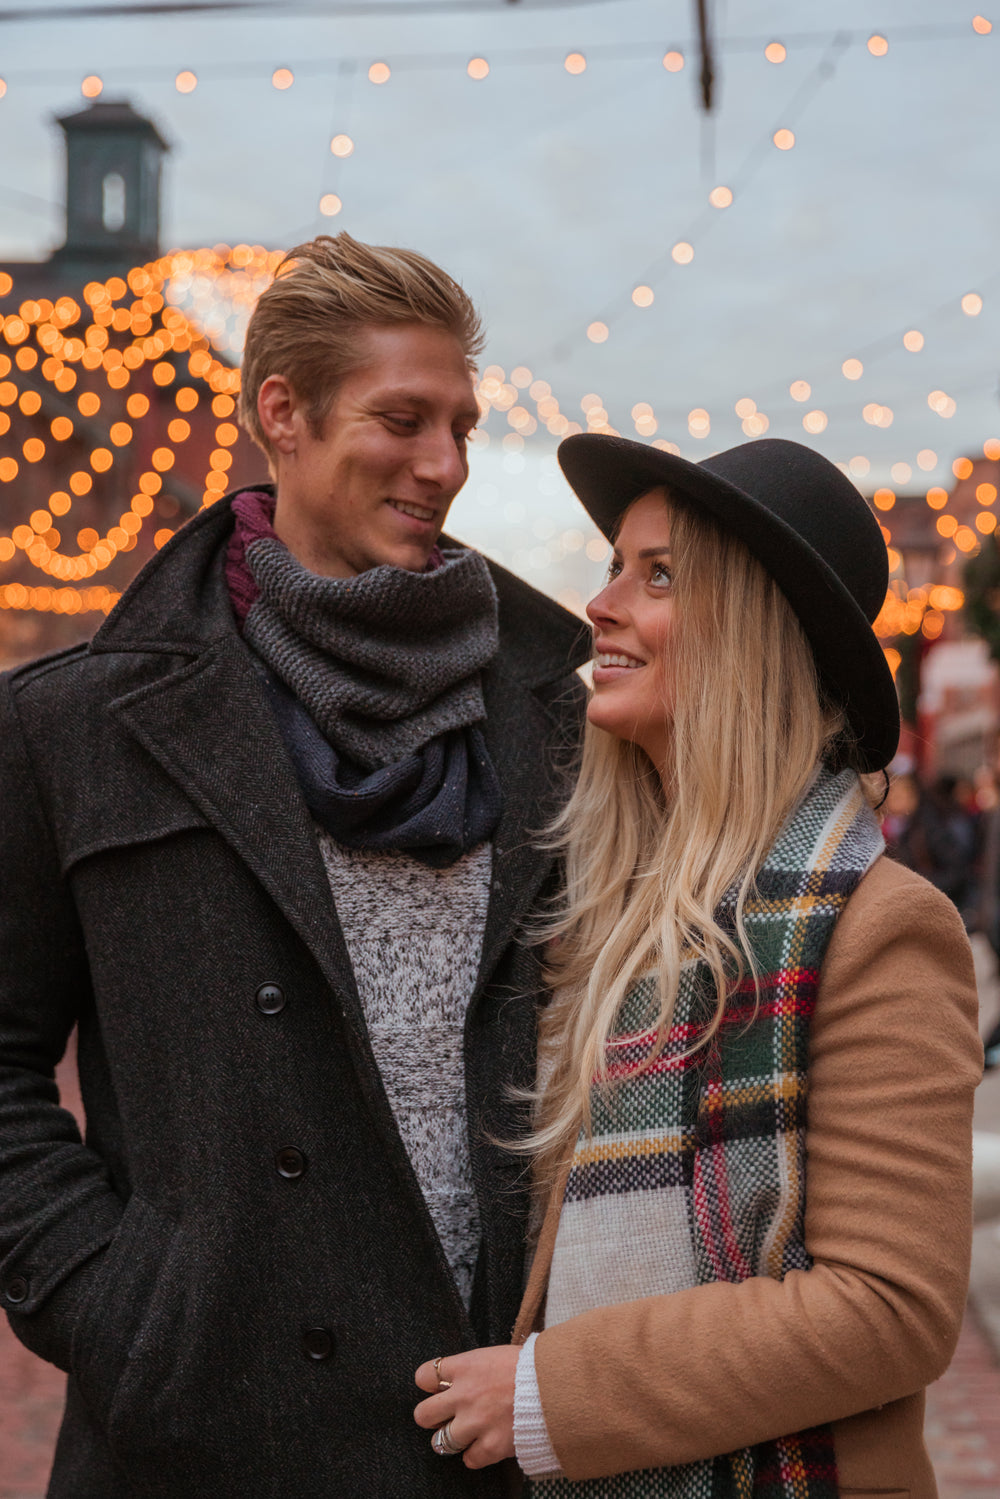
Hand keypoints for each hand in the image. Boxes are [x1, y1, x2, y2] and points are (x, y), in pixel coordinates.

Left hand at [414, 1344, 519, 1469]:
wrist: (557, 1385)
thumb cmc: (531, 1365)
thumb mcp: (495, 1355)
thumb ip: (473, 1368)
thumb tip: (458, 1377)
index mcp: (465, 1367)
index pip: (424, 1376)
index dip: (429, 1384)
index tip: (438, 1387)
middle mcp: (464, 1396)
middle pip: (423, 1415)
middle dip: (432, 1417)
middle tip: (444, 1417)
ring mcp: (476, 1423)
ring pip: (441, 1442)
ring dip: (450, 1440)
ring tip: (463, 1435)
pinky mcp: (490, 1446)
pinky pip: (469, 1460)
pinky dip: (476, 1455)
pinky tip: (485, 1445)